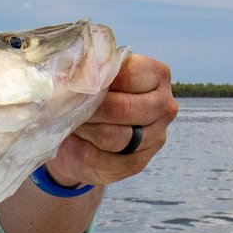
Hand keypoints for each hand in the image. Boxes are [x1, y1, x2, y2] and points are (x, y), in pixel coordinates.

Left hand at [47, 53, 177, 187]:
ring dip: (84, 128)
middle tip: (68, 106)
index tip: (74, 83)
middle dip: (89, 108)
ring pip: (112, 136)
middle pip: (123, 108)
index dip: (96, 80)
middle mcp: (164, 106)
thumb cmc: (88, 95)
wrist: (84, 134)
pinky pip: (101, 158)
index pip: (129, 75)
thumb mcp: (84, 75)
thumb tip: (68, 76)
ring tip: (72, 121)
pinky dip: (80, 148)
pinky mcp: (136, 164)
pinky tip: (76, 139)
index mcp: (157, 75)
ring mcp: (155, 138)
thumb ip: (82, 69)